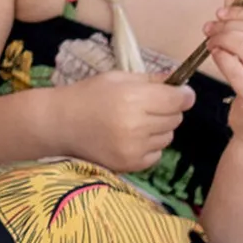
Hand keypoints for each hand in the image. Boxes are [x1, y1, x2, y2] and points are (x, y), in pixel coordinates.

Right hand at [57, 70, 196, 175]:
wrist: (60, 124)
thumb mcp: (118, 78)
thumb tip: (181, 82)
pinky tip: (131, 138)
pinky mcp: (129, 164)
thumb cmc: (88, 95)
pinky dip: (150, 146)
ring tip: (136, 123)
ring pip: (168, 137)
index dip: (183, 95)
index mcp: (133, 98)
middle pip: (175, 118)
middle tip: (148, 106)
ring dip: (159, 129)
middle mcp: (136, 125)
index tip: (180, 93)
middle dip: (168, 110)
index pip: (178, 100)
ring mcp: (133, 148)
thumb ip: (151, 79)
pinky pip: (157, 154)